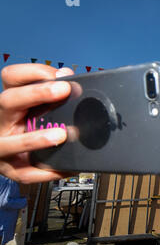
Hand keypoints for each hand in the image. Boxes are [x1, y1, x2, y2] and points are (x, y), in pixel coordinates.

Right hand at [0, 64, 72, 183]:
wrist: (10, 154)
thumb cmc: (28, 125)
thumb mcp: (35, 106)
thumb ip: (50, 92)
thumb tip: (68, 76)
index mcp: (9, 102)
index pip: (11, 77)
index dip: (35, 72)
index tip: (62, 75)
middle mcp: (0, 121)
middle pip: (8, 101)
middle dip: (37, 93)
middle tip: (64, 90)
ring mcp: (2, 146)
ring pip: (11, 143)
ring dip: (36, 139)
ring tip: (61, 135)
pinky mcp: (11, 169)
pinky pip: (26, 173)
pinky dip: (46, 172)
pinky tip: (65, 168)